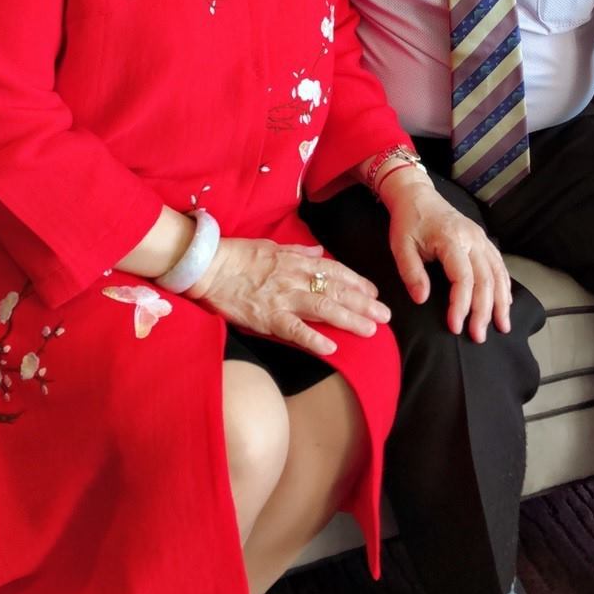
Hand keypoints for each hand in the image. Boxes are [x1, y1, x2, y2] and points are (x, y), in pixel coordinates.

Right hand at [188, 237, 390, 357]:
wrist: (208, 266)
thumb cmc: (237, 255)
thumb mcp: (272, 245)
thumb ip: (298, 251)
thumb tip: (319, 252)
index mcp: (296, 261)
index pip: (335, 271)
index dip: (357, 282)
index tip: (374, 293)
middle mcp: (295, 278)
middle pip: (336, 291)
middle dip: (363, 304)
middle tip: (385, 316)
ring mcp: (283, 298)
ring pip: (324, 308)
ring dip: (349, 319)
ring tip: (370, 330)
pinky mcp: (267, 317)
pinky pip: (295, 330)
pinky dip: (314, 339)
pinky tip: (332, 348)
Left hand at [382, 175, 511, 342]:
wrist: (417, 195)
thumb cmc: (408, 221)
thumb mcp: (400, 245)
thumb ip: (411, 272)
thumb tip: (422, 299)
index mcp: (451, 238)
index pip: (463, 278)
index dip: (461, 304)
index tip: (455, 327)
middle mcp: (472, 238)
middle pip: (485, 280)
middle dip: (484, 311)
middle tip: (478, 336)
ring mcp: (481, 238)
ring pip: (498, 273)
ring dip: (501, 302)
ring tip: (502, 326)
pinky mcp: (483, 240)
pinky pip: (499, 265)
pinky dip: (504, 286)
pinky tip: (506, 303)